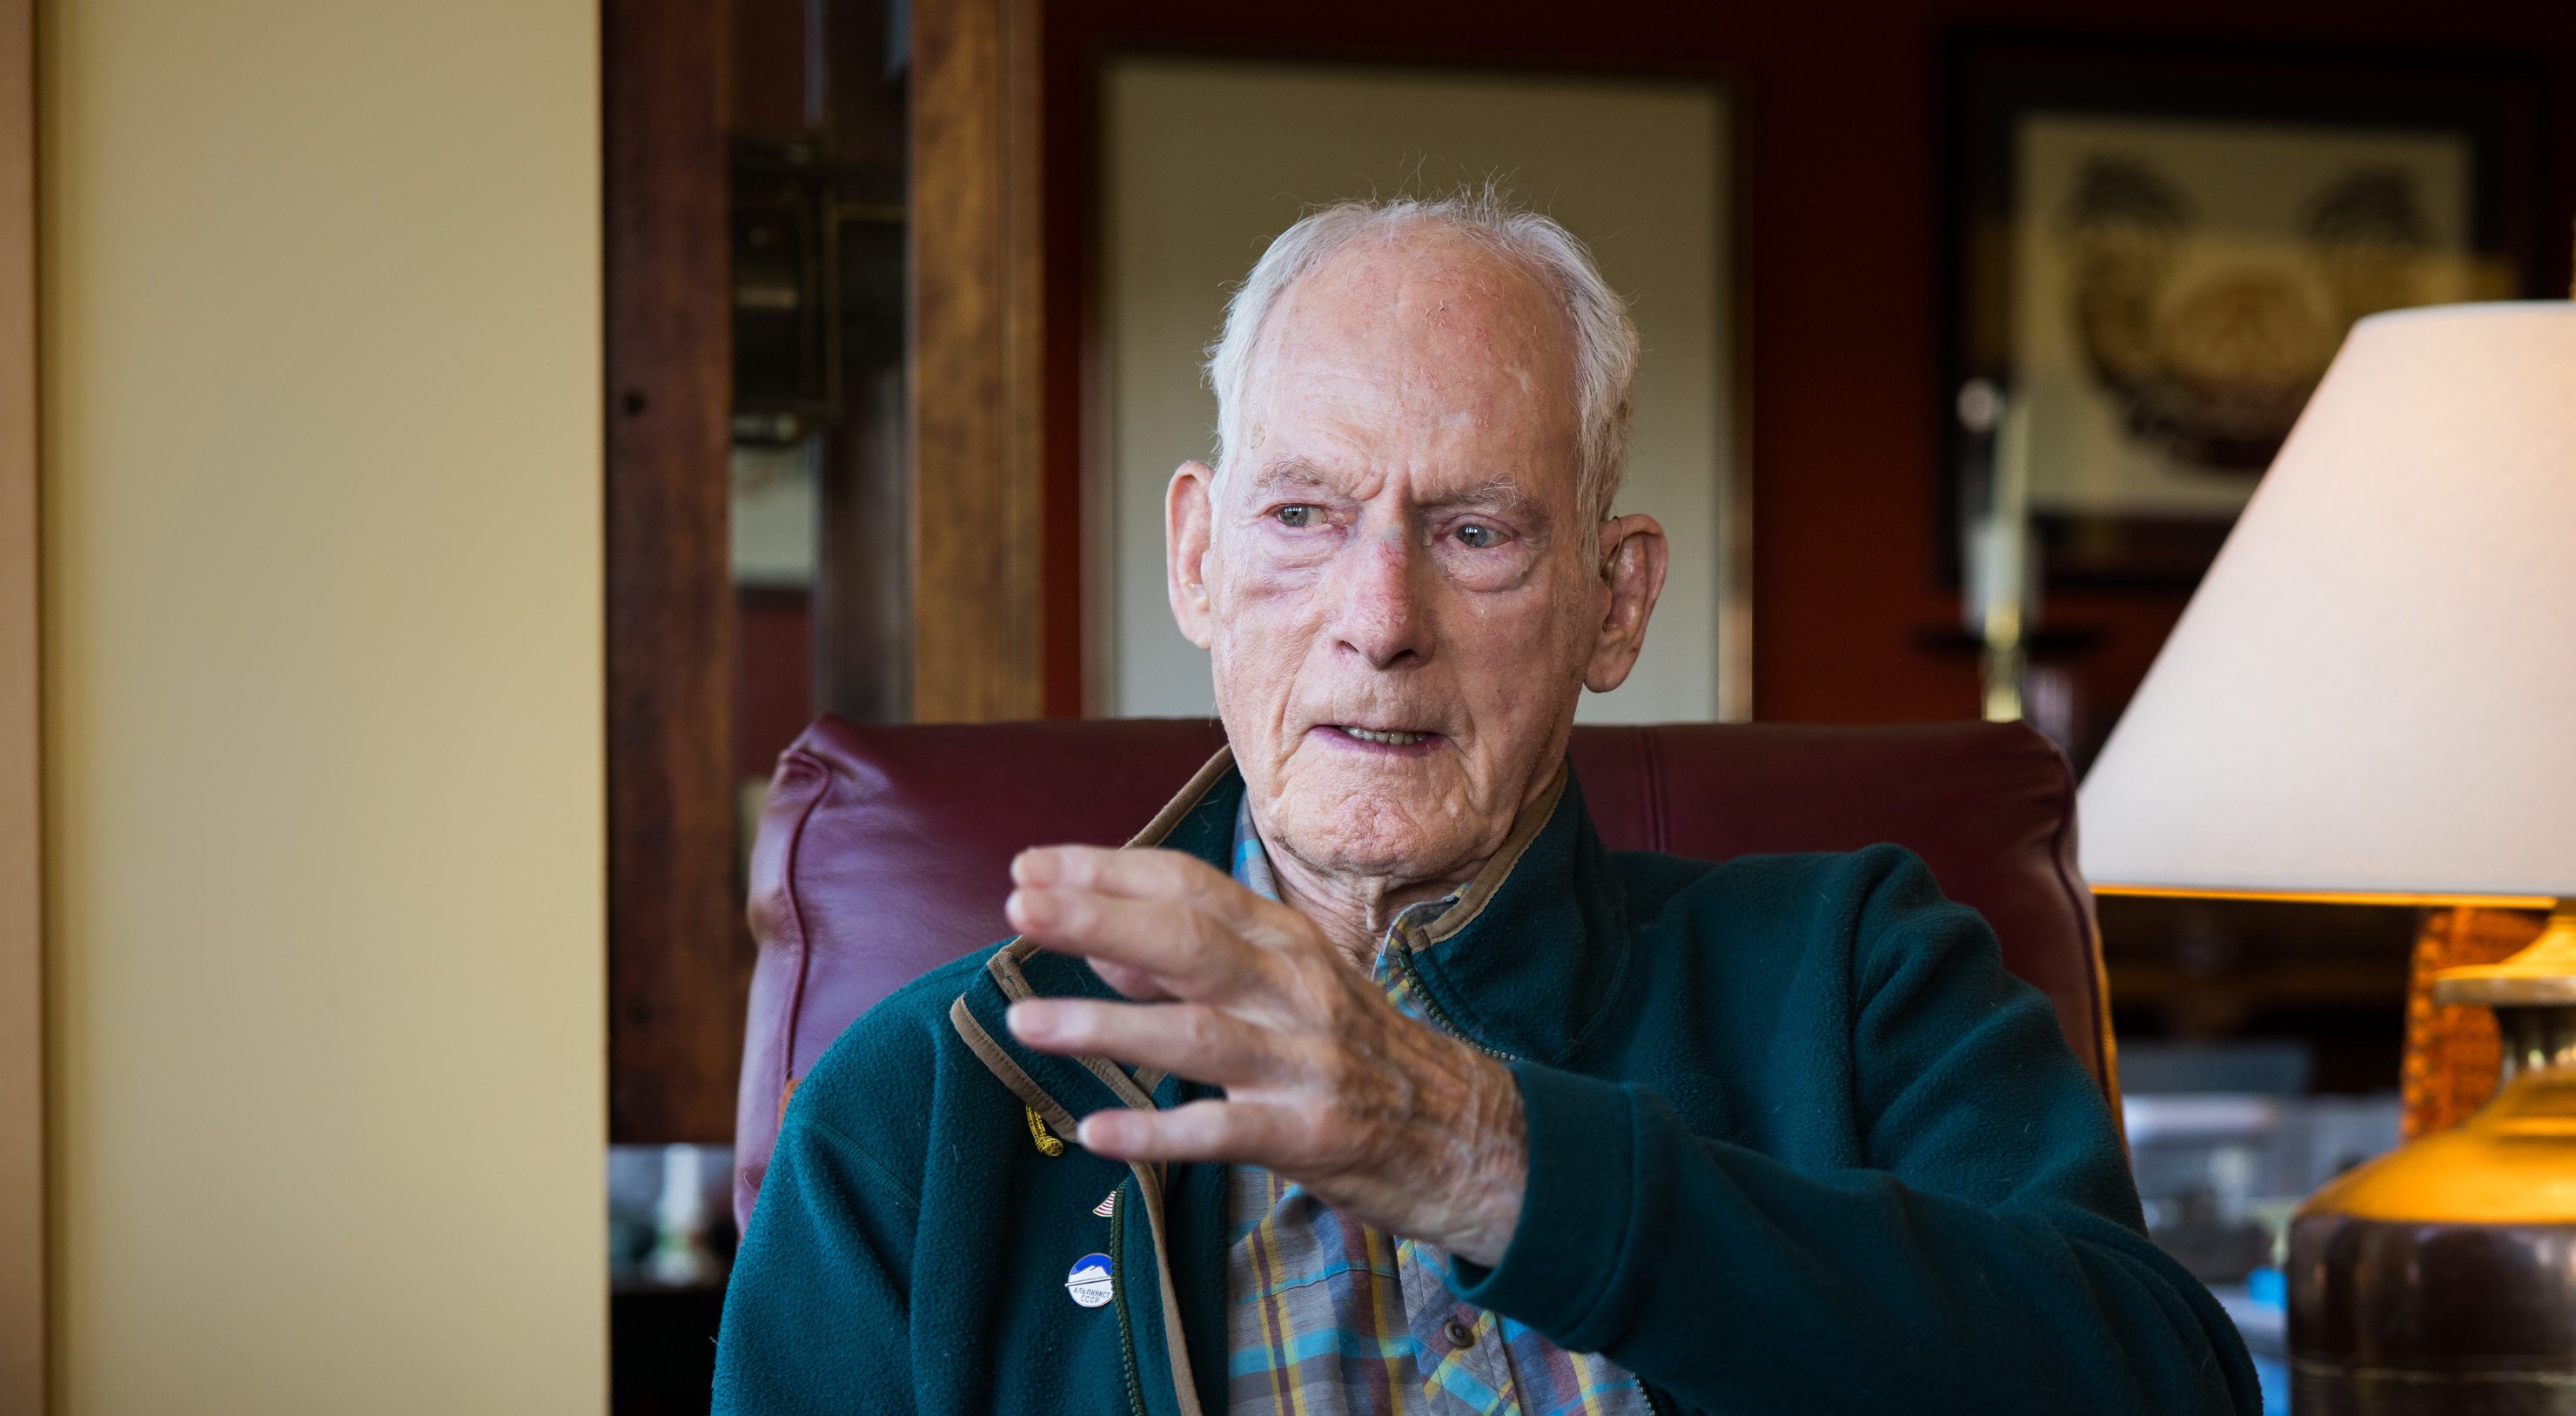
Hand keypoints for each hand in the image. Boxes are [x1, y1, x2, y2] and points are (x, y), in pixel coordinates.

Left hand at [1001, 844, 1527, 1266]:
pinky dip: (1158, 1132)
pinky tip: (1097, 1130)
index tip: (1032, 865)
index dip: (1107, 873)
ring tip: (1027, 1019)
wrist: (1466, 1135)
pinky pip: (1223, 1131)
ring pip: (1196, 1034)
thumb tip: (1097, 946)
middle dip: (1098, 918)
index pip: (1189, 888)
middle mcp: (1295, 989)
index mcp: (1286, 942)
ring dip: (1107, 1024)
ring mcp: (1303, 1063)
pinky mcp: (1311, 1136)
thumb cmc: (1359, 1051)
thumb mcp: (1286, 988)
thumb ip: (1192, 964)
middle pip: (1188, 942)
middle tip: (1020, 904)